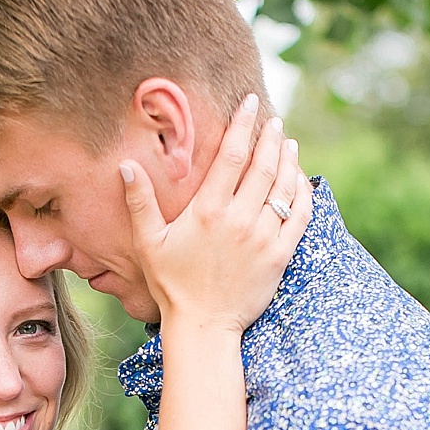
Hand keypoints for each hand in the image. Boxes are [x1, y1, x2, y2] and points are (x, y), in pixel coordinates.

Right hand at [122, 93, 312, 338]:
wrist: (203, 325)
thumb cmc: (171, 284)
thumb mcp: (148, 243)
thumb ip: (140, 202)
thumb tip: (126, 166)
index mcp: (207, 211)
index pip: (231, 156)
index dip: (242, 125)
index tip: (250, 104)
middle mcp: (239, 219)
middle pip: (263, 165)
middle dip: (270, 137)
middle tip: (274, 120)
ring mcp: (263, 236)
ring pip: (284, 185)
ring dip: (288, 158)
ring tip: (287, 142)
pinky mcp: (280, 254)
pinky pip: (300, 214)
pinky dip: (303, 191)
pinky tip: (300, 178)